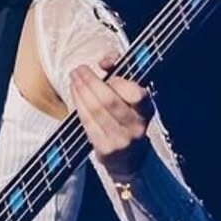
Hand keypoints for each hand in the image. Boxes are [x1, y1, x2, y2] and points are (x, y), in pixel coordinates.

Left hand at [70, 53, 153, 179]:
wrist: (129, 158)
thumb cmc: (126, 117)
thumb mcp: (130, 96)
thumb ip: (120, 72)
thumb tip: (104, 62)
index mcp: (147, 110)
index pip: (135, 94)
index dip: (118, 81)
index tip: (105, 71)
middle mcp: (136, 126)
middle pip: (109, 101)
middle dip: (91, 82)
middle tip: (78, 69)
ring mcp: (120, 140)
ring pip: (95, 111)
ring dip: (81, 92)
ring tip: (73, 78)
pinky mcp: (105, 149)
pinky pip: (87, 123)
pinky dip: (78, 106)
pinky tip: (74, 94)